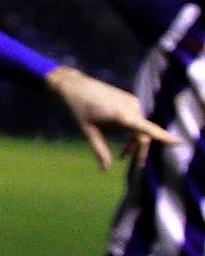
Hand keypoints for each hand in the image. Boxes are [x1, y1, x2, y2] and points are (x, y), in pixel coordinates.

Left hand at [44, 66, 179, 171]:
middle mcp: (132, 107)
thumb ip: (100, 150)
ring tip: (123, 154)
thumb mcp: (88, 132)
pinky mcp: (130, 100)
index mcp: (123, 116)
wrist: (75, 87)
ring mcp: (132, 102)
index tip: (179, 142)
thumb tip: (105, 169)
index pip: (148, 130)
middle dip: (140, 149)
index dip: (164, 137)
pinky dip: (133, 130)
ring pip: (141, 126)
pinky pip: (137, 119)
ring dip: (135, 140)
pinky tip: (124, 140)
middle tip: (136, 164)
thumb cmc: (80, 109)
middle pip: (145, 133)